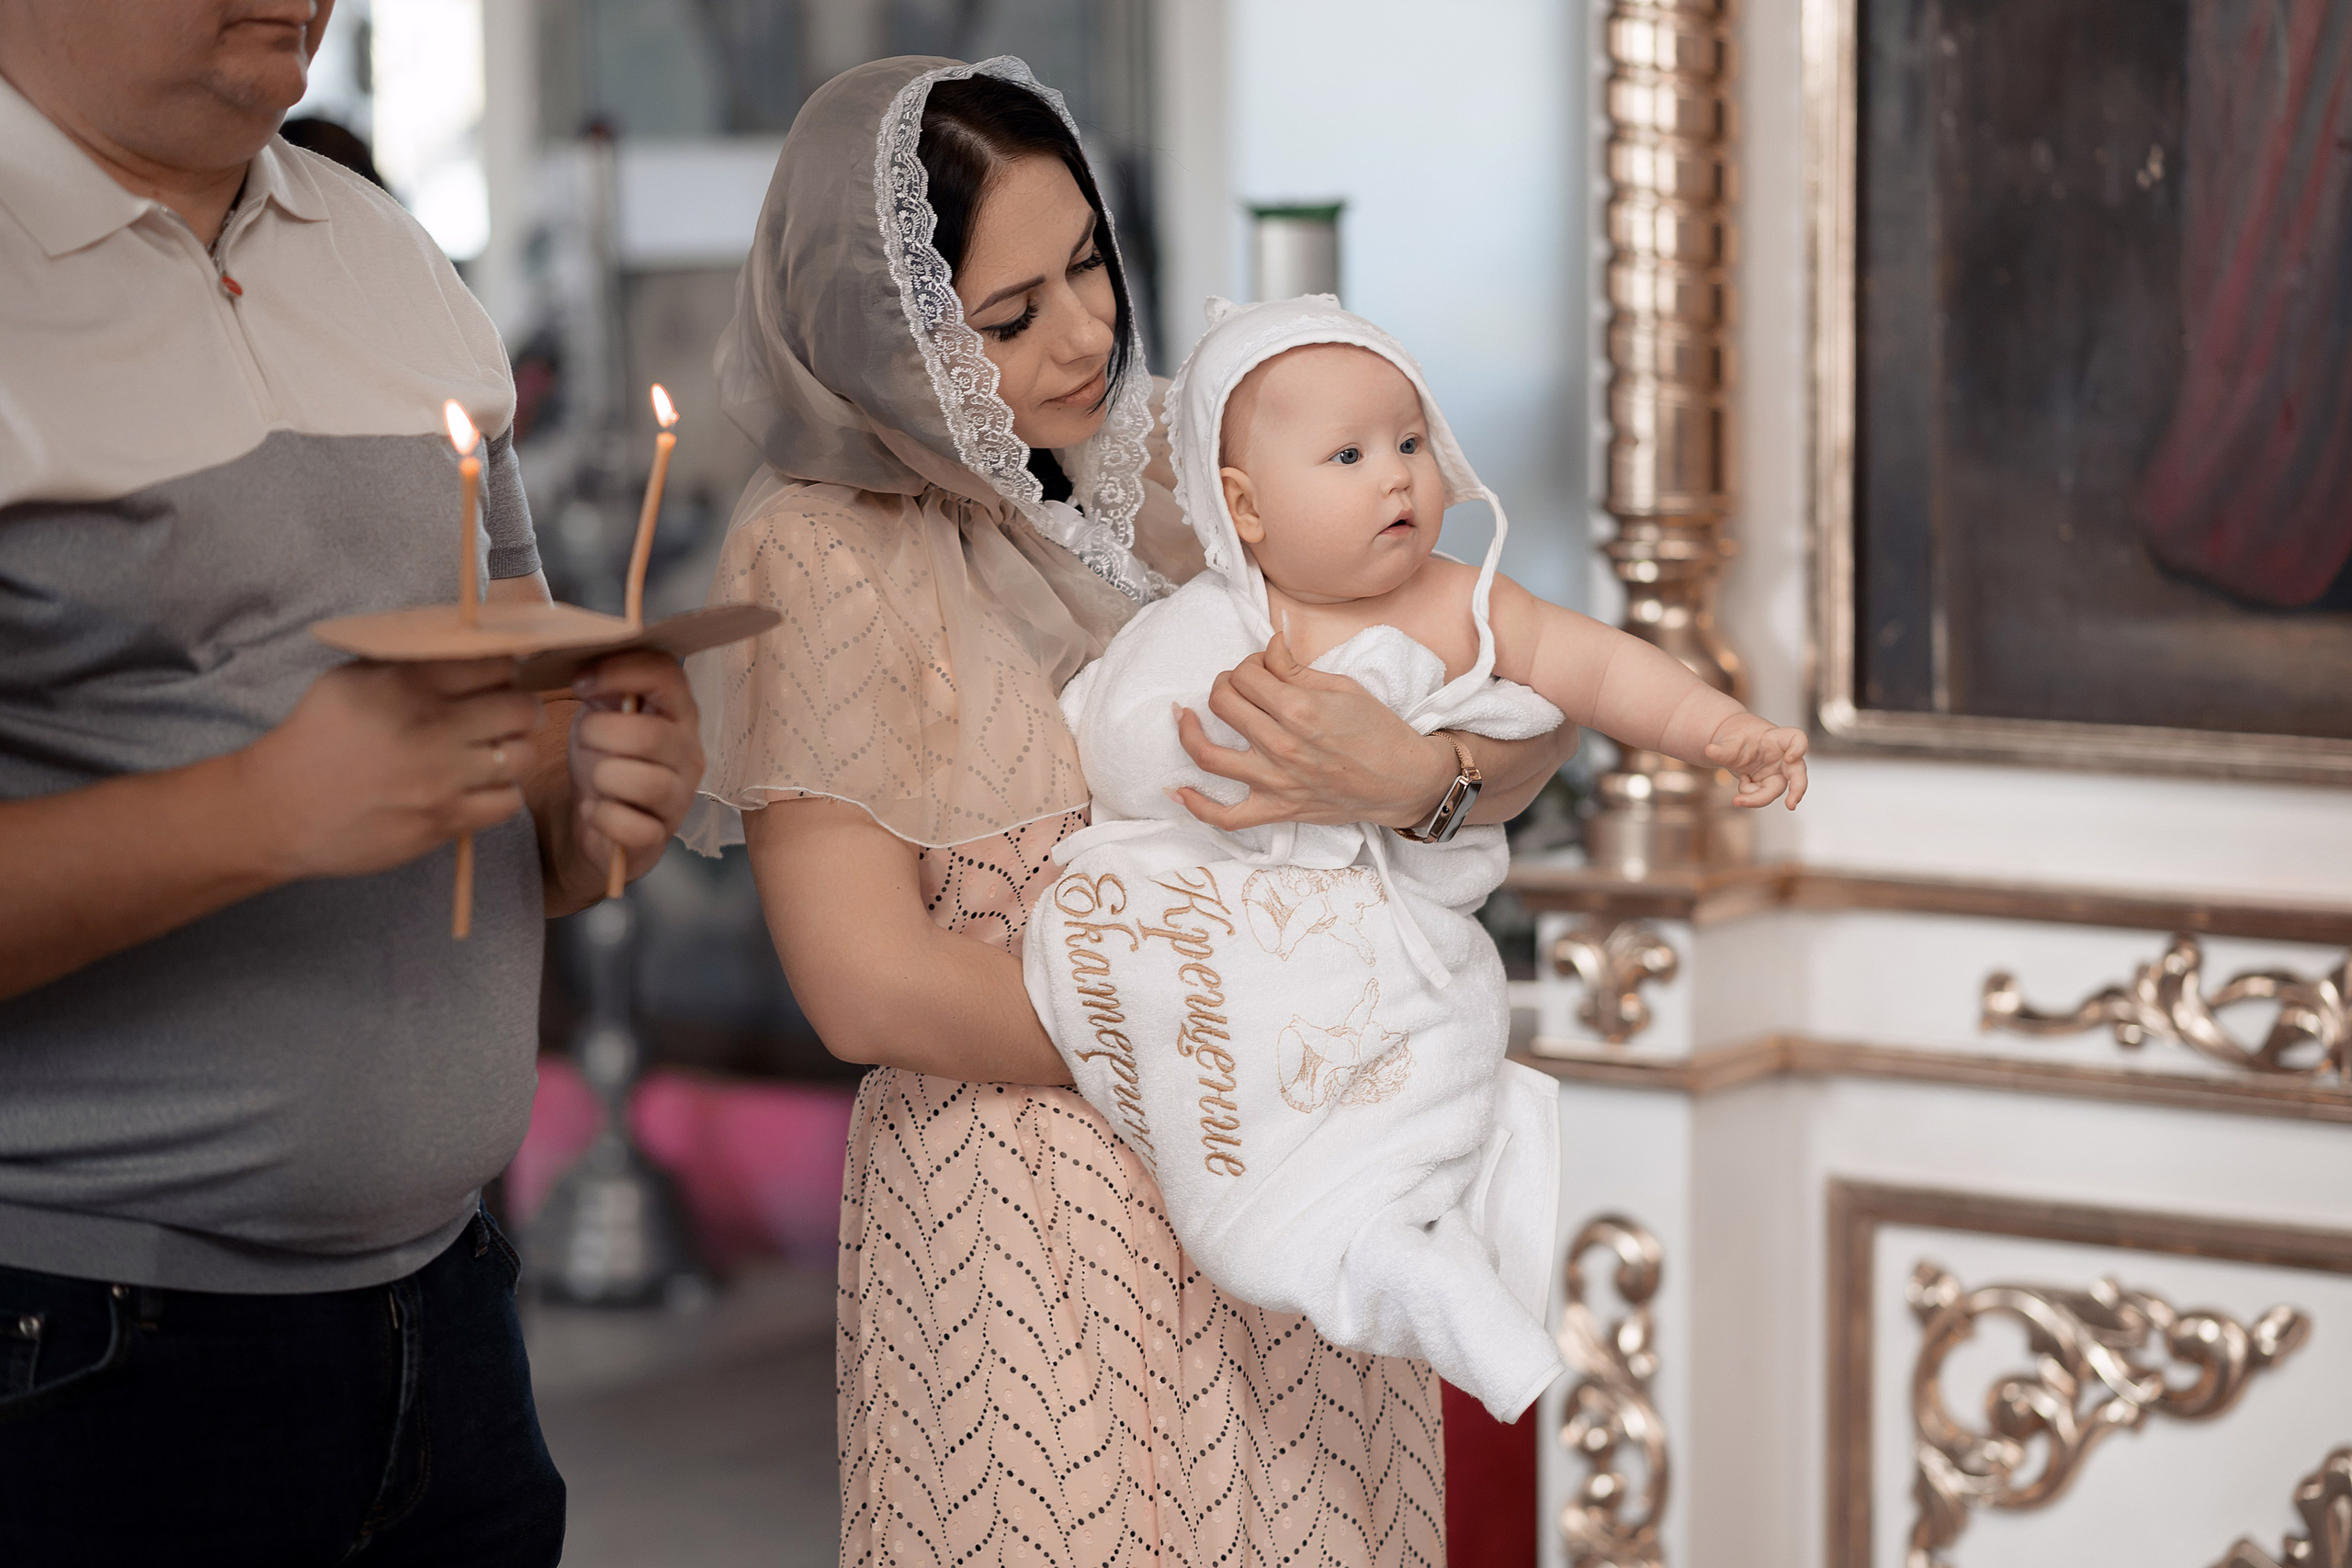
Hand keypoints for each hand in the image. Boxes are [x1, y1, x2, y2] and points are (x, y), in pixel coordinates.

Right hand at [236, 659, 543, 879]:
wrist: (279, 809)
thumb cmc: (316, 738)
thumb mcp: (350, 679)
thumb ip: (411, 662)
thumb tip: (471, 651)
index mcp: (407, 684)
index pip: (496, 664)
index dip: (503, 671)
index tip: (496, 680)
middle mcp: (431, 728)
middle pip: (523, 709)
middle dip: (520, 708)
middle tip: (503, 716)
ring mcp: (441, 779)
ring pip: (523, 756)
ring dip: (514, 752)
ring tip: (491, 752)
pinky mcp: (444, 820)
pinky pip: (508, 802)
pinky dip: (501, 793)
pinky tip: (478, 786)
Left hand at [563, 651, 703, 891]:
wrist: (598, 820)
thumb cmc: (603, 758)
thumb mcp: (599, 715)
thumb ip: (601, 686)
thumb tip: (584, 661)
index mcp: (677, 712)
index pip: (666, 674)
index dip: (620, 671)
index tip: (580, 682)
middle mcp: (688, 752)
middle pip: (649, 734)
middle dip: (600, 734)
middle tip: (585, 740)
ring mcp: (680, 797)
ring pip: (643, 782)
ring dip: (602, 777)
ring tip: (594, 779)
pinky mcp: (660, 837)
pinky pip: (630, 826)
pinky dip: (600, 817)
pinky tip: (594, 811)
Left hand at [1171, 628, 1457, 829]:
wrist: (1403, 780)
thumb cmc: (1378, 731)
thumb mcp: (1343, 687)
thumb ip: (1296, 669)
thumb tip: (1268, 647)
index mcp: (1298, 709)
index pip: (1246, 674)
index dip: (1249, 663)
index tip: (1262, 666)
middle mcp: (1280, 745)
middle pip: (1223, 703)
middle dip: (1225, 684)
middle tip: (1238, 685)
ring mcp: (1275, 782)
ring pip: (1208, 755)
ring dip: (1189, 731)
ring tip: (1185, 716)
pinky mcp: (1277, 810)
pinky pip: (1225, 817)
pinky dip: (1196, 806)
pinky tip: (1177, 790)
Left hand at [1704, 712, 1809, 808]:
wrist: (1732, 745)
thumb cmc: (1737, 737)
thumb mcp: (1728, 741)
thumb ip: (1722, 749)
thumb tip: (1709, 751)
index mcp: (1778, 738)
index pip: (1797, 739)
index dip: (1799, 748)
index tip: (1790, 758)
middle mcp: (1783, 757)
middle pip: (1798, 773)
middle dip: (1797, 789)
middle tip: (1791, 805)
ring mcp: (1777, 772)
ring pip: (1775, 790)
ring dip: (1757, 799)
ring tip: (1737, 800)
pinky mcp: (1768, 784)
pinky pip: (1761, 795)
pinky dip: (1748, 794)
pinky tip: (1742, 780)